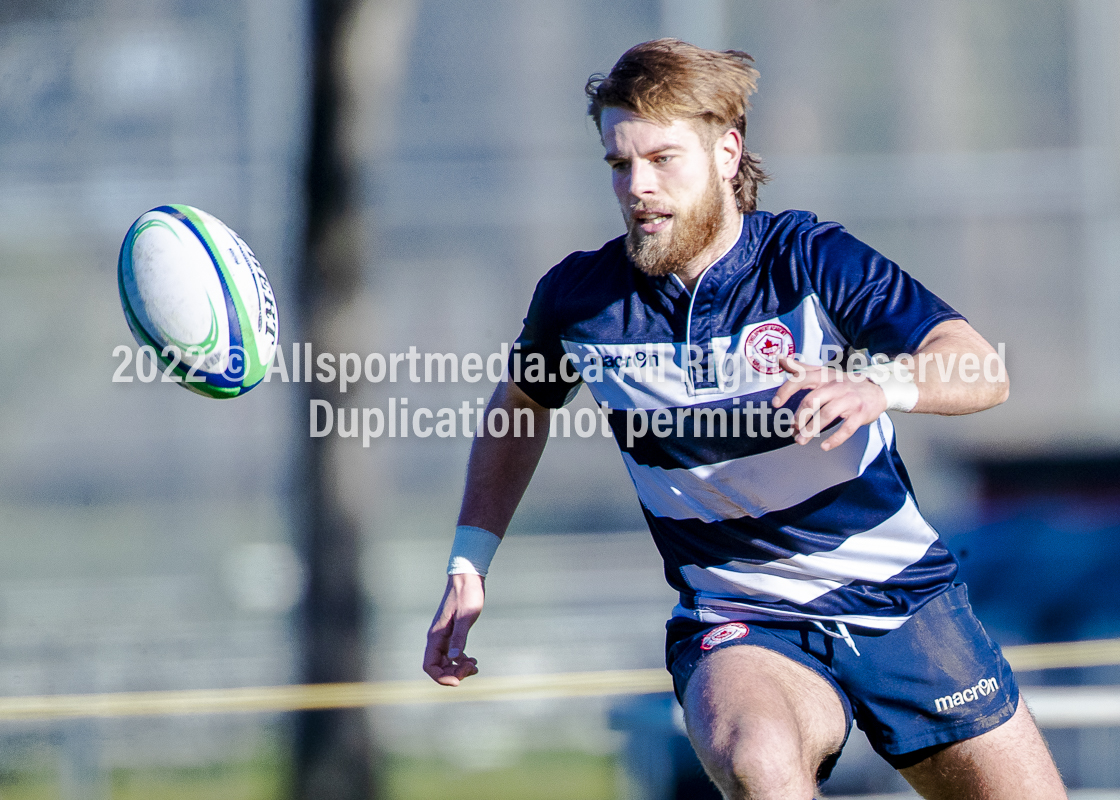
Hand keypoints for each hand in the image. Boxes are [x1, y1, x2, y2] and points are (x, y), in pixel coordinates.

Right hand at [423, 573, 483, 684]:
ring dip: (458, 669)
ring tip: (475, 665)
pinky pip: (452, 655)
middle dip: (454, 674)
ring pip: (445, 662)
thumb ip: (459, 638)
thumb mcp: (465, 617)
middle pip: (438, 667)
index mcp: (436, 636)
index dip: (441, 678)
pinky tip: (472, 660)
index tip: (458, 681)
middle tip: (473, 668)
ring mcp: (444, 637)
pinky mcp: (452, 633)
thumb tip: (454, 660)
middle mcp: (437, 638)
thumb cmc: (466, 595)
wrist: (468, 577)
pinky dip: (461, 662)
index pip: (429, 666)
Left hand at [771, 356, 886, 450]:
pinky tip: (824, 446)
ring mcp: (849, 400)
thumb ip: (801, 368)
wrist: (877, 389)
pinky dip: (834, 439)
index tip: (775, 403)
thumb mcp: (824, 373)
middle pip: (812, 400)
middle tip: (792, 429)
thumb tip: (781, 359)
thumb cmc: (844, 383)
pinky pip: (846, 429)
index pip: (802, 379)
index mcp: (824, 377)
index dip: (786, 390)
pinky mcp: (860, 414)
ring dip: (811, 430)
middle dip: (799, 417)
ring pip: (827, 415)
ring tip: (801, 440)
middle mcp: (836, 386)